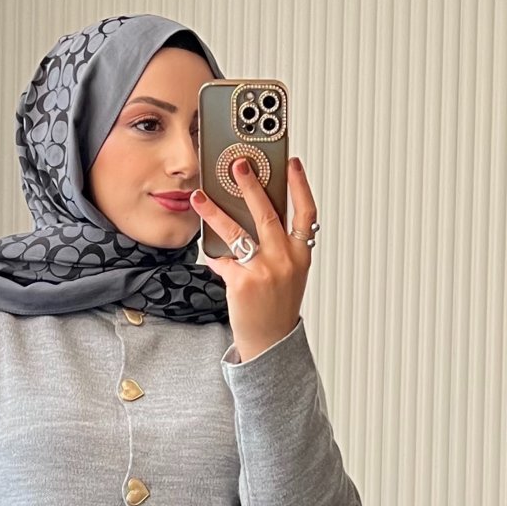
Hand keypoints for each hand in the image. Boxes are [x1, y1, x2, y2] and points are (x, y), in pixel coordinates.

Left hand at [189, 156, 317, 359]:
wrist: (270, 343)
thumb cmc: (277, 306)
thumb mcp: (290, 273)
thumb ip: (279, 246)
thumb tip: (253, 215)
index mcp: (302, 254)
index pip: (306, 212)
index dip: (300, 185)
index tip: (292, 163)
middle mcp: (286, 260)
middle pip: (268, 213)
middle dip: (251, 185)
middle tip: (238, 165)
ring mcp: (264, 271)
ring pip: (237, 232)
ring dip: (215, 212)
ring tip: (200, 197)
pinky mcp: (242, 283)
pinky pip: (222, 260)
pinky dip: (213, 255)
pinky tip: (207, 250)